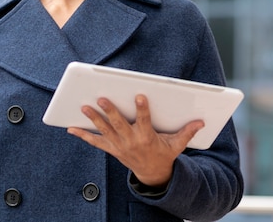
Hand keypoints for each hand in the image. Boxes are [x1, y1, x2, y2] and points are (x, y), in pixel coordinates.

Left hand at [67, 95, 203, 187]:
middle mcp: (131, 142)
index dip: (142, 109)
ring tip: (84, 107)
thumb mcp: (177, 145)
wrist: (153, 176)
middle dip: (110, 111)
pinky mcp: (111, 149)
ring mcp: (119, 146)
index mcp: (147, 138)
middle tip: (101, 97)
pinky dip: (83, 135)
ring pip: (105, 131)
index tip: (140, 95)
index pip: (144, 121)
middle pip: (119, 124)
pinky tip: (70, 127)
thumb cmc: (164, 155)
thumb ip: (187, 132)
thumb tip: (201, 122)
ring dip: (93, 119)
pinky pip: (95, 142)